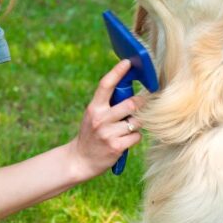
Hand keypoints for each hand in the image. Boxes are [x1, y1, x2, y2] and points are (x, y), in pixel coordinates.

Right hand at [69, 59, 143, 179]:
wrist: (80, 160)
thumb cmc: (92, 133)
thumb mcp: (94, 115)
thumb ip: (108, 104)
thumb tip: (130, 89)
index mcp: (94, 107)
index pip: (106, 85)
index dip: (117, 72)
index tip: (127, 62)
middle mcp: (101, 118)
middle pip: (132, 104)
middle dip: (141, 104)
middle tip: (143, 104)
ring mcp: (108, 133)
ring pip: (137, 121)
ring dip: (137, 123)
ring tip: (128, 127)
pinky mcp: (116, 147)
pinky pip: (137, 136)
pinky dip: (135, 137)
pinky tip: (126, 140)